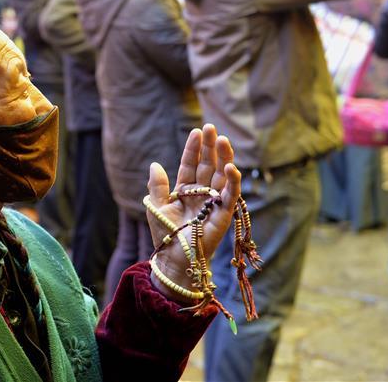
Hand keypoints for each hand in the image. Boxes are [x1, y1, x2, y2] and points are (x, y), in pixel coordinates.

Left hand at [144, 124, 241, 302]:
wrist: (173, 259)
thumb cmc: (165, 234)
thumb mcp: (157, 206)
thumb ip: (157, 185)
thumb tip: (155, 164)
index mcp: (186, 190)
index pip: (191, 164)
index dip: (194, 148)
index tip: (197, 131)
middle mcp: (202, 193)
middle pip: (208, 166)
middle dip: (211, 147)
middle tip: (212, 128)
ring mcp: (214, 203)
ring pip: (221, 176)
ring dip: (224, 158)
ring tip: (223, 140)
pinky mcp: (224, 215)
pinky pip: (231, 196)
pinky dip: (232, 182)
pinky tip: (231, 167)